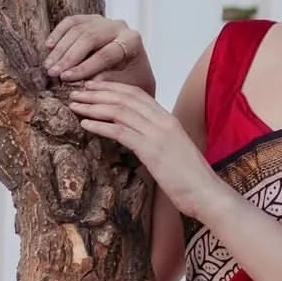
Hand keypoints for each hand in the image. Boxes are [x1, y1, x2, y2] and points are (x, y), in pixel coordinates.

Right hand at [44, 14, 154, 91]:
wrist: (134, 71)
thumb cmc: (132, 82)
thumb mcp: (125, 86)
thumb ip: (107, 82)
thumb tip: (85, 83)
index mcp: (132, 41)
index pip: (105, 54)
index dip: (84, 67)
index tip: (66, 79)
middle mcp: (119, 26)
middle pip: (89, 38)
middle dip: (68, 57)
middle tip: (52, 72)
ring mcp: (104, 20)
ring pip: (78, 29)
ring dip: (60, 48)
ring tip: (48, 65)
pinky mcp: (91, 19)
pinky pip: (72, 22)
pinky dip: (58, 33)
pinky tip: (49, 46)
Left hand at [66, 79, 220, 219]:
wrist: (207, 194)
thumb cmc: (191, 179)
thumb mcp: (173, 152)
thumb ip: (156, 140)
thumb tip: (138, 140)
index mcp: (168, 119)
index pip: (136, 93)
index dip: (112, 87)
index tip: (93, 86)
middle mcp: (163, 121)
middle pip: (125, 97)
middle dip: (97, 92)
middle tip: (76, 91)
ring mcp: (157, 134)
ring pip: (120, 111)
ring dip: (94, 106)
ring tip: (74, 105)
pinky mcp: (152, 151)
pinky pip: (120, 132)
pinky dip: (100, 126)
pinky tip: (85, 124)